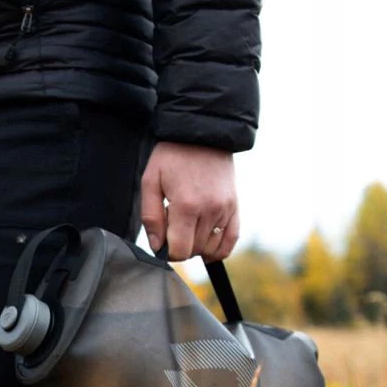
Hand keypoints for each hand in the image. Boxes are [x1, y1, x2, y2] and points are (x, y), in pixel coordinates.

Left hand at [140, 142, 239, 261]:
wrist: (202, 134)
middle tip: (173, 223)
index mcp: (186, 206)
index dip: (168, 252)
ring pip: (211, 248)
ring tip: (188, 225)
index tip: (163, 239)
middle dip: (180, 245)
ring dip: (197, 245)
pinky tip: (206, 245)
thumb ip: (151, 217)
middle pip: (194, 251)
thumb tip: (157, 247)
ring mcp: (225, 210)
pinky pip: (231, 240)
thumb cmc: (172, 156)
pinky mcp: (235, 207)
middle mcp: (210, 210)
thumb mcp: (151, 182)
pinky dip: (218, 249)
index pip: (180, 251)